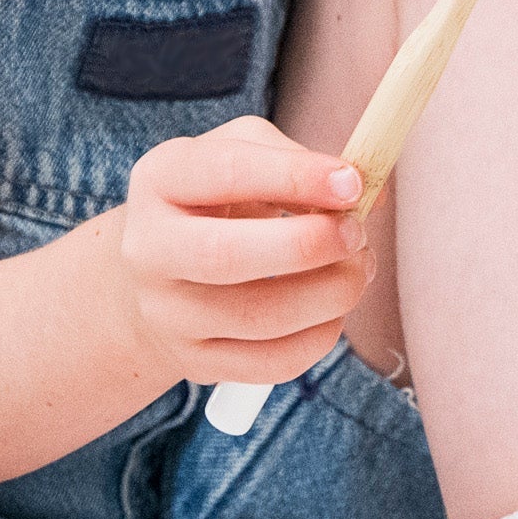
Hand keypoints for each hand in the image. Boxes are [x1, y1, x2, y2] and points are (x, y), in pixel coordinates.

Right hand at [102, 118, 371, 392]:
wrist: (161, 274)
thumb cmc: (219, 202)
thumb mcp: (244, 155)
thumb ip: (299, 161)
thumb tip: (368, 191)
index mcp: (161, 180)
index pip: (226, 173)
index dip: (296, 177)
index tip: (352, 183)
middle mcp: (149, 250)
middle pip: (228, 256)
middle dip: (310, 244)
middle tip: (356, 232)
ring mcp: (168, 315)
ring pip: (261, 316)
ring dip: (332, 291)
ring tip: (357, 267)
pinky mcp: (196, 363)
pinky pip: (274, 362)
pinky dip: (322, 334)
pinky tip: (333, 307)